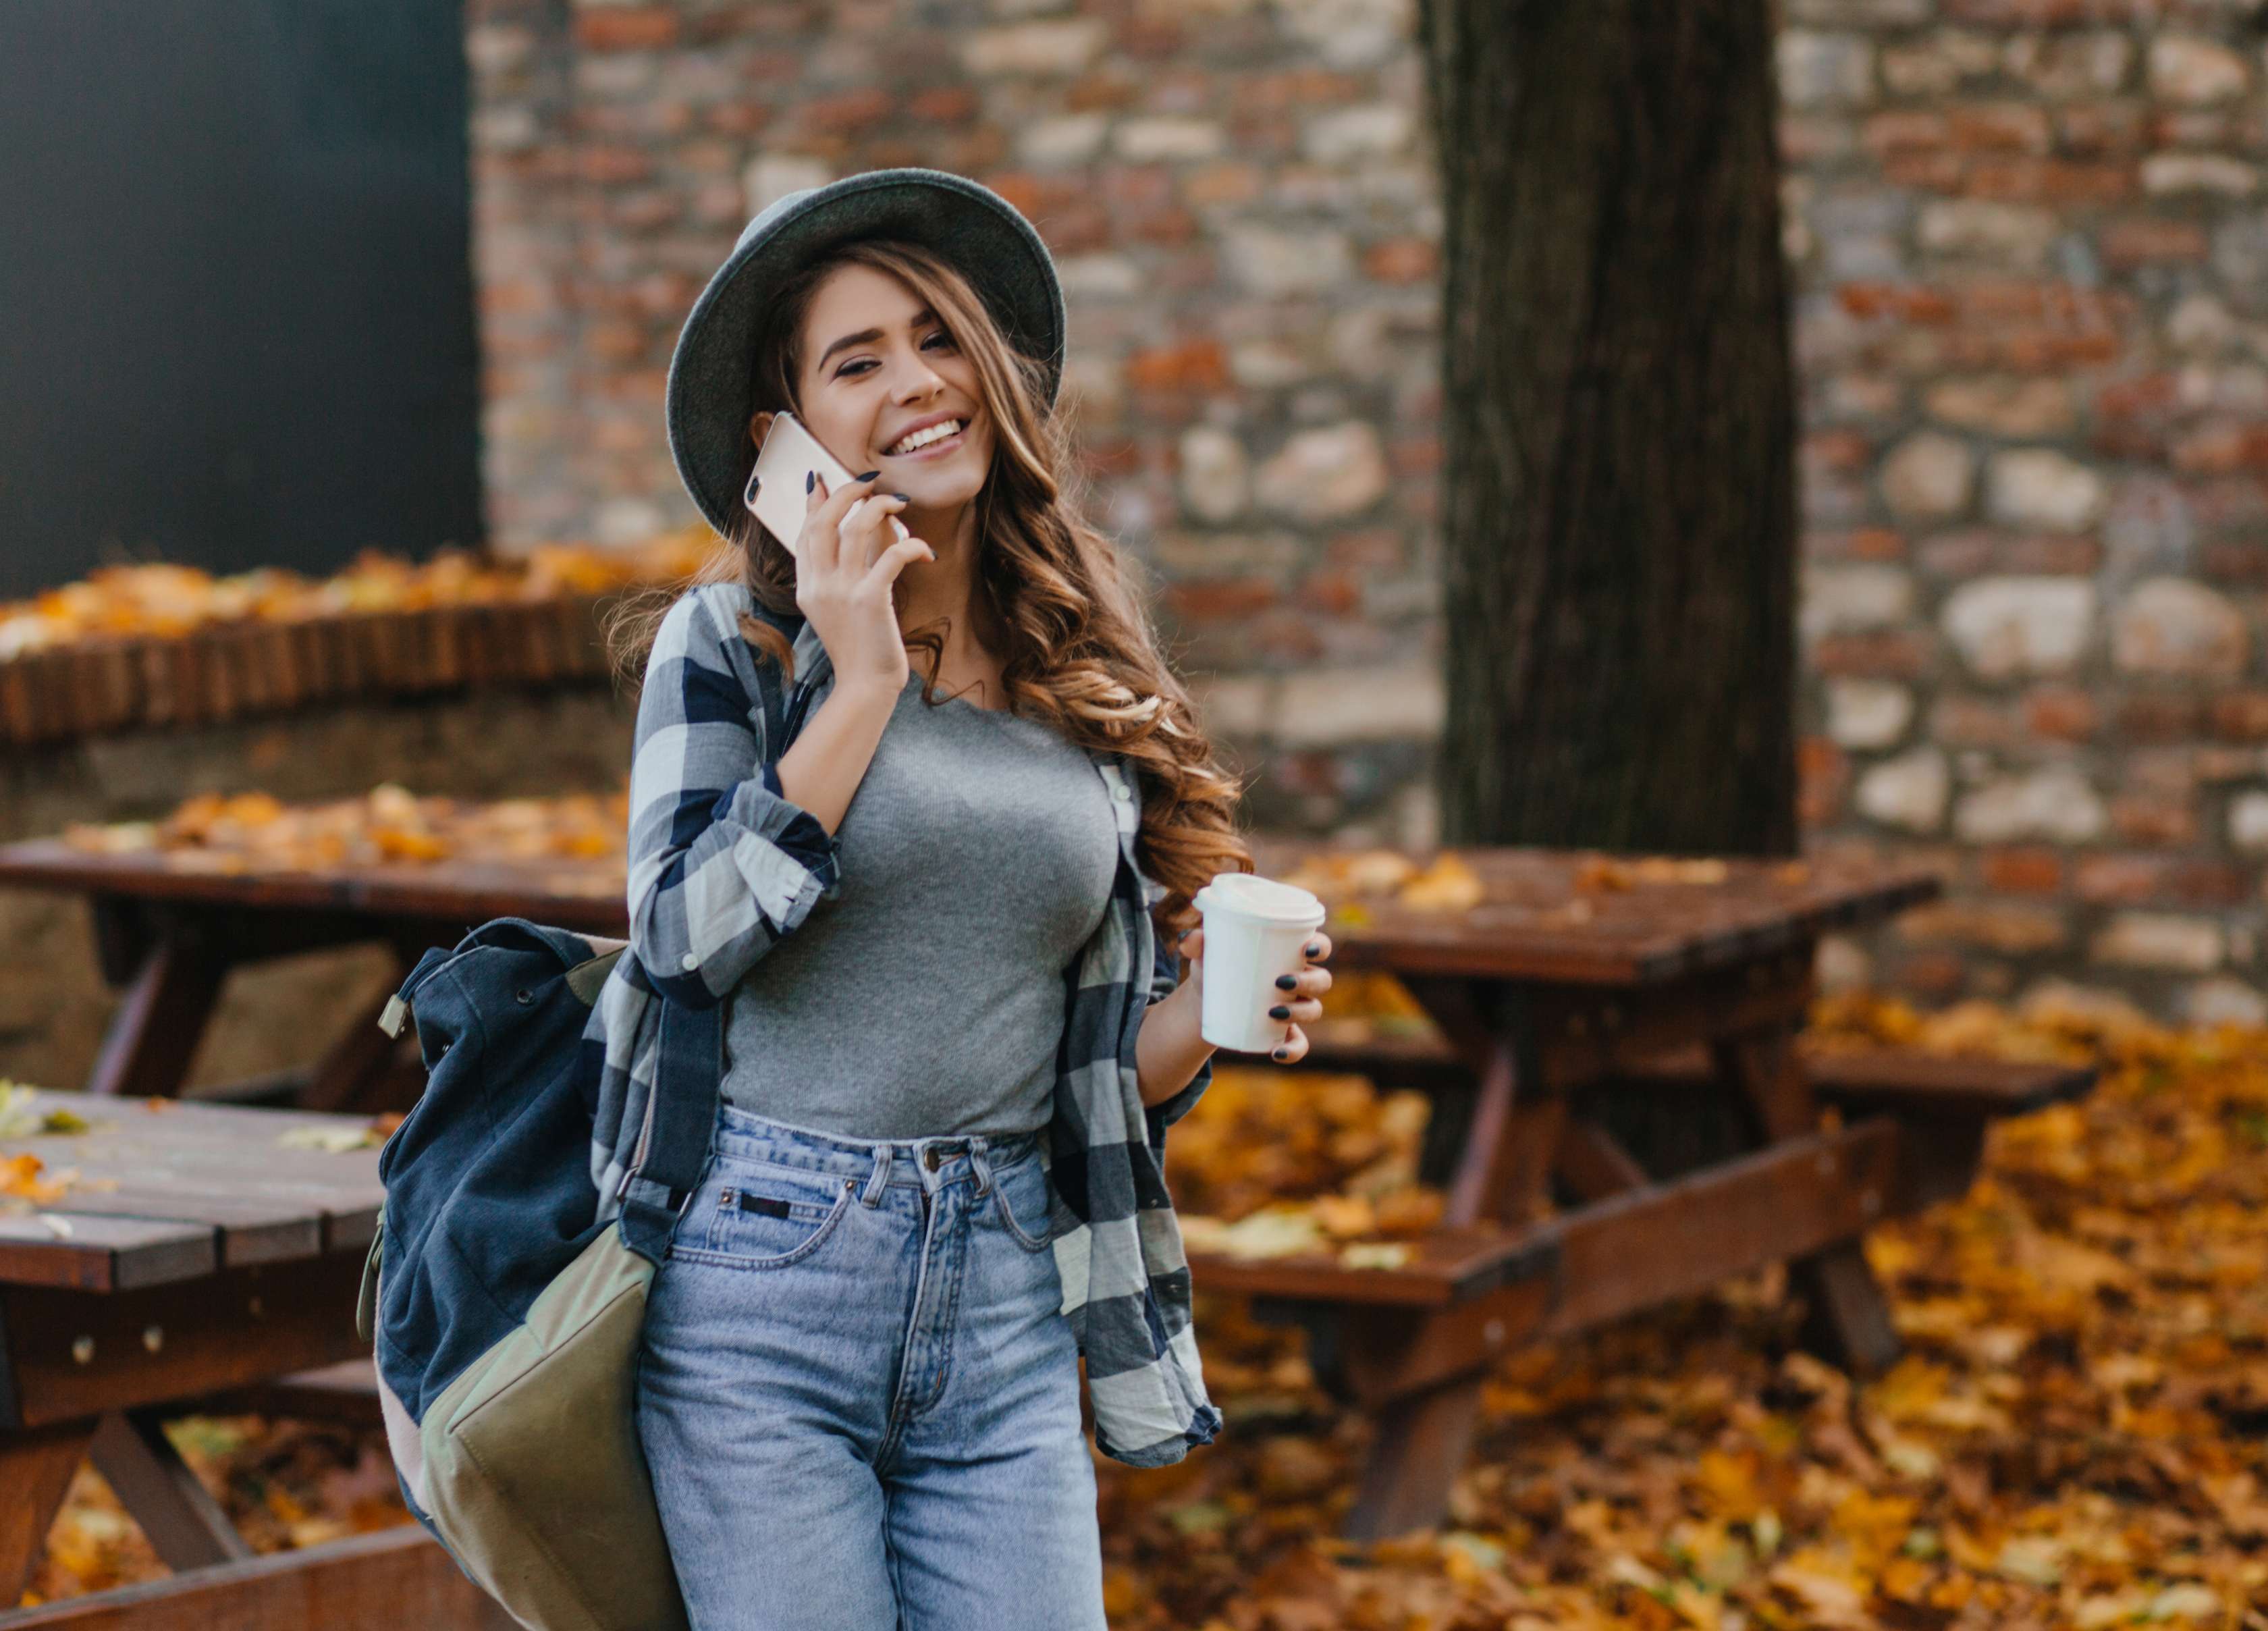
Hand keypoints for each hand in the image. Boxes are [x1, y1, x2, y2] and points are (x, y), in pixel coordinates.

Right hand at [789, 470, 933, 698]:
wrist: (865, 686)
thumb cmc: (858, 648)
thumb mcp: (834, 610)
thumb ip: (834, 576)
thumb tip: (847, 540)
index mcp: (806, 587)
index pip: (804, 532)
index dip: (815, 503)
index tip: (825, 481)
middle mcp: (819, 586)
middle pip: (823, 521)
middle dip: (845, 492)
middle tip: (868, 482)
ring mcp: (842, 592)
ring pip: (855, 529)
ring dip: (878, 507)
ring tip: (898, 502)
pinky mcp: (870, 600)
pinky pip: (892, 555)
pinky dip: (911, 544)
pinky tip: (925, 551)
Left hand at [1178, 927, 1333, 1062]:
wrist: (1206, 1002)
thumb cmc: (1214, 966)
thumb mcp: (1204, 954)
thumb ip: (1196, 944)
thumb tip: (1189, 940)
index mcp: (1290, 953)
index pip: (1319, 946)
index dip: (1321, 946)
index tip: (1306, 948)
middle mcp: (1300, 980)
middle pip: (1322, 980)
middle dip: (1308, 981)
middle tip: (1280, 982)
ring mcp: (1295, 1008)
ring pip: (1313, 1010)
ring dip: (1300, 1012)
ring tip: (1273, 1012)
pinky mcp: (1284, 1033)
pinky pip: (1299, 1045)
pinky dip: (1292, 1051)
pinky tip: (1276, 1052)